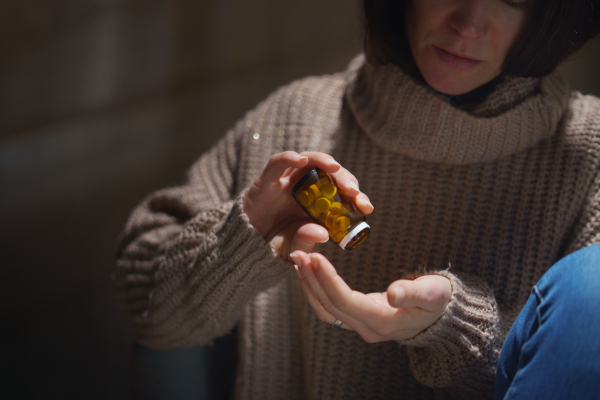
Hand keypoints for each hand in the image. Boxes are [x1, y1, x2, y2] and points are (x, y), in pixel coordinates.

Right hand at [243, 151, 373, 260]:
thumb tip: (323, 234)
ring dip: (323, 161)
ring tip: (333, 167)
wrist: (248, 243)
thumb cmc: (277, 242)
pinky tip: (300, 160)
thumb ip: (307, 239)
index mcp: (319, 202)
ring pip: (309, 161)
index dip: (356, 197)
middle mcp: (306, 187)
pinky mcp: (268, 179)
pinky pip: (278, 162)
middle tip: (353, 191)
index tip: (366, 207)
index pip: (342, 193)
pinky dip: (289, 158)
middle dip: (344, 178)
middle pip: (329, 173)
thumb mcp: (295, 245)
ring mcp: (287, 181)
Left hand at [289, 251, 451, 341]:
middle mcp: (368, 328)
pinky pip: (330, 308)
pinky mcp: (358, 319)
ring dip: (310, 285)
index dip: (328, 280)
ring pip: (326, 310)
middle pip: (330, 306)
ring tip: (298, 261)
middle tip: (298, 253)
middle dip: (312, 279)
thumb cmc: (439, 300)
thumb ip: (413, 292)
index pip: (346, 301)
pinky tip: (309, 273)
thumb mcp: (433, 293)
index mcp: (384, 321)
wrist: (442, 315)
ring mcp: (362, 326)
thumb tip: (393, 293)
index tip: (315, 257)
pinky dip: (316, 291)